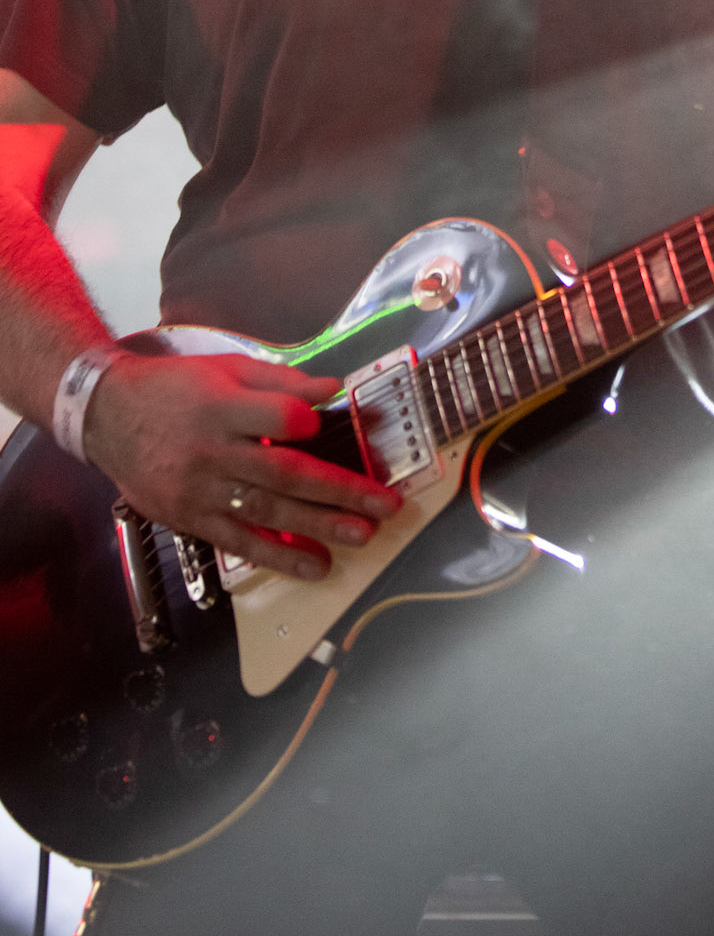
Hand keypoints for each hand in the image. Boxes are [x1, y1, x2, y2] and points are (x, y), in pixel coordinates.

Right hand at [83, 352, 402, 580]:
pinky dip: (278, 557)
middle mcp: (212, 453)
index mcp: (222, 408)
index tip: (327, 424)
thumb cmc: (174, 388)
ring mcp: (200, 491)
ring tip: (361, 536)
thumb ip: (282, 382)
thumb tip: (333, 389)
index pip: (279, 420)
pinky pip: (239, 543)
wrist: (107, 416)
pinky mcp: (190, 519)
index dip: (310, 424)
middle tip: (383, 505)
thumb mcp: (227, 370)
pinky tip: (313, 565)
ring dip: (318, 528)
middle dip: (340, 492)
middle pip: (284, 475)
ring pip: (267, 514)